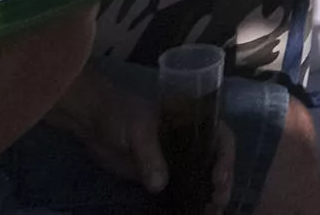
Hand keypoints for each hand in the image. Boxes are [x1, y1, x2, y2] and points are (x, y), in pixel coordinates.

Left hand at [58, 63, 232, 209]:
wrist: (93, 124)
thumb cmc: (120, 115)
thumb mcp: (137, 130)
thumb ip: (149, 156)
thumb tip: (160, 185)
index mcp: (192, 121)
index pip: (221, 137)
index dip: (226, 157)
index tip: (219, 177)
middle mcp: (190, 140)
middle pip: (217, 161)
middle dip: (223, 181)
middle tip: (218, 201)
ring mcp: (177, 159)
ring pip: (203, 177)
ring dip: (210, 195)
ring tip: (212, 212)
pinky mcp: (162, 175)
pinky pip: (183, 189)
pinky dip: (191, 201)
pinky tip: (195, 212)